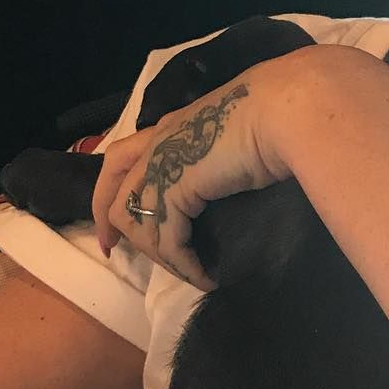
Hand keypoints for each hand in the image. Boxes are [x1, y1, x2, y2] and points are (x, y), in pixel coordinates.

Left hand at [91, 69, 290, 289]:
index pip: (120, 160)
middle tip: (120, 256)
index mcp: (170, 128)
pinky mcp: (176, 188)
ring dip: (160, 255)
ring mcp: (162, 164)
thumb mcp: (233, 138)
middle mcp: (157, 143)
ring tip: (189, 270)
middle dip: (112, 227)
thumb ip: (216, 157)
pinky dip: (185, 265)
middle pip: (115, 193)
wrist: (282, 110)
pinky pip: (168, 241)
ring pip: (136, 222)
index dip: (106, 194)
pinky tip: (207, 277)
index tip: (111, 228)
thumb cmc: (272, 117)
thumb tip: (223, 184)